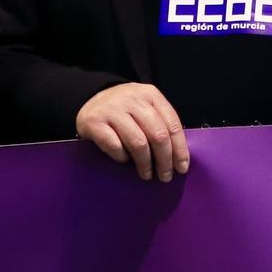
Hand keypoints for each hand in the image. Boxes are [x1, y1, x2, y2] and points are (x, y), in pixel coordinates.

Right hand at [74, 83, 189, 181]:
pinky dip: (122, 157)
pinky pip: (115, 146)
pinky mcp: (94, 121)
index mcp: (150, 94)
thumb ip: (160, 124)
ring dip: (145, 163)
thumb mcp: (145, 109)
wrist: (90, 102)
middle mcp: (132, 98)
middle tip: (165, 176)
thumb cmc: (125, 112)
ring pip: (138, 142)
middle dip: (165, 160)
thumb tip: (178, 157)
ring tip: (147, 174)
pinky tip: (124, 160)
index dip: (179, 149)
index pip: (172, 123)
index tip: (181, 168)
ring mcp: (112, 109)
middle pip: (158, 134)